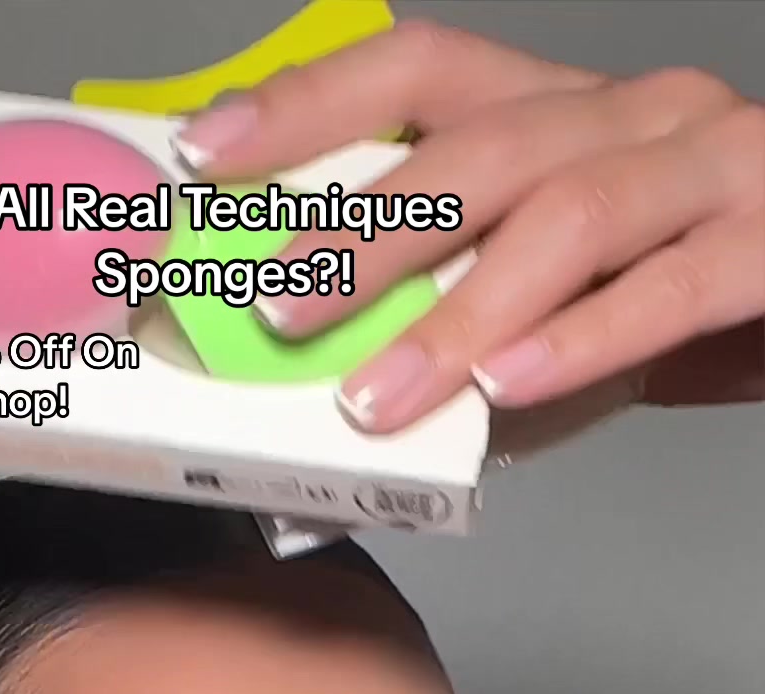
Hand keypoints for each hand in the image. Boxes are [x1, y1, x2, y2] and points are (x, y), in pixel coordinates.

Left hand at [173, 19, 763, 430]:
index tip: (210, 157)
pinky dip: (583, 341)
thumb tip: (354, 390)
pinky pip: (670, 288)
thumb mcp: (567, 290)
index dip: (309, 106)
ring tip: (377, 395)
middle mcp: (634, 115)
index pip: (418, 71)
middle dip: (365, 236)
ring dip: (458, 311)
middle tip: (279, 310)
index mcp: (565, 110)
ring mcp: (710, 167)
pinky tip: (507, 389)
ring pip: (567, 215)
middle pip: (476, 149)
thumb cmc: (700, 284)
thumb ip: (472, 321)